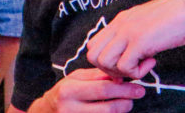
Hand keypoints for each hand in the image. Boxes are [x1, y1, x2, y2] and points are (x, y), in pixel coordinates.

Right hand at [28, 68, 143, 112]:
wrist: (46, 112)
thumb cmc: (64, 92)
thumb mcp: (76, 78)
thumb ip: (97, 76)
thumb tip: (120, 77)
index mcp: (69, 91)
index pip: (103, 90)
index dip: (123, 89)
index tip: (138, 87)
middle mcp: (70, 109)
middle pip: (108, 109)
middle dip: (126, 101)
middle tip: (138, 94)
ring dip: (121, 110)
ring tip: (127, 102)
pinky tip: (116, 109)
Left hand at [86, 0, 184, 78]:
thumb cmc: (179, 16)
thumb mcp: (149, 23)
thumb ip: (137, 35)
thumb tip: (133, 56)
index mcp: (121, 19)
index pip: (95, 44)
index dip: (107, 60)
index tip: (127, 64)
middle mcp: (120, 24)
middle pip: (93, 54)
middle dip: (109, 69)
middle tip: (131, 69)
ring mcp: (128, 31)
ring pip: (103, 61)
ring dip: (121, 71)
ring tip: (142, 65)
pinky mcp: (140, 41)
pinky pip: (124, 67)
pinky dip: (136, 72)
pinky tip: (152, 62)